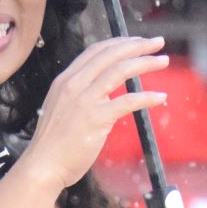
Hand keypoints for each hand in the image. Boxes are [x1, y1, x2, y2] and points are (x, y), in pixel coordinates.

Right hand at [24, 36, 168, 190]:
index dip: (119, 42)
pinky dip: (147, 97)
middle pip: (110, 54)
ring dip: (145, 63)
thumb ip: (80, 94)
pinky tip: (160, 97)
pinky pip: (128, 101)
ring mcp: (85, 100)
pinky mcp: (97, 118)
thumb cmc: (54, 142)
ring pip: (120, 70)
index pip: (95, 50)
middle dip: (137, 45)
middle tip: (157, 42)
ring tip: (163, 61)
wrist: (43, 166)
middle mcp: (74, 84)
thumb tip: (104, 89)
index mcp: (65, 80)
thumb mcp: (61, 107)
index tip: (137, 41)